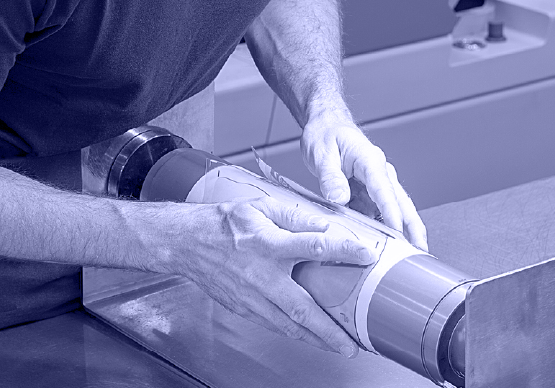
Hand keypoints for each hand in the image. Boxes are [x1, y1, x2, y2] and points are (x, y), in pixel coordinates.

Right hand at [164, 197, 376, 355]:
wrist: (187, 243)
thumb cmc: (224, 223)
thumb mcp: (262, 207)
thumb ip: (296, 217)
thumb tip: (327, 227)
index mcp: (268, 244)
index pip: (314, 246)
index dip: (343, 250)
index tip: (366, 255)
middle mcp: (261, 275)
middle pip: (301, 306)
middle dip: (328, 329)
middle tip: (351, 343)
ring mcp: (251, 296)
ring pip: (288, 324)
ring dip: (315, 339)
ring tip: (338, 347)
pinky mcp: (243, 308)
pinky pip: (273, 325)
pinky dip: (293, 334)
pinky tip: (309, 337)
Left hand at [301, 114, 428, 250]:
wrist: (325, 126)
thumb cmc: (325, 135)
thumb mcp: (322, 154)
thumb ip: (330, 177)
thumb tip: (339, 199)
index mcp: (370, 161)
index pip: (385, 190)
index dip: (392, 213)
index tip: (397, 233)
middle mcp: (380, 173)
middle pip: (402, 203)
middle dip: (413, 228)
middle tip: (421, 251)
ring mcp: (377, 183)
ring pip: (395, 210)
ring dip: (402, 231)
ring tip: (406, 257)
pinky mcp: (369, 192)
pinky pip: (378, 212)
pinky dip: (382, 228)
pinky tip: (382, 246)